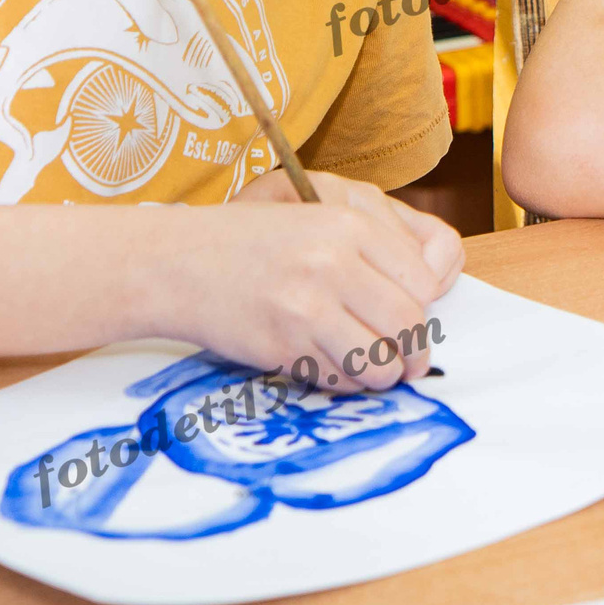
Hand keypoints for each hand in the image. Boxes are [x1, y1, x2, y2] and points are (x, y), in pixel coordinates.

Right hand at [145, 170, 463, 389]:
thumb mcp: (317, 222)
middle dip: (415, 353)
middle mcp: (333, 263)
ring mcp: (307, 306)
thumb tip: (426, 300)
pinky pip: (339, 378)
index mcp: (349, 226)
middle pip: (409, 324)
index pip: (424, 281)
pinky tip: (328, 364)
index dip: (425, 310)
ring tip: (370, 368)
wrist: (178, 263)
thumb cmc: (252, 243)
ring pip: (380, 362)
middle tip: (407, 363)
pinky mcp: (284, 345)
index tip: (414, 322)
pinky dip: (343, 382)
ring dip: (382, 375)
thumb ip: (372, 253)